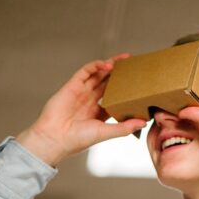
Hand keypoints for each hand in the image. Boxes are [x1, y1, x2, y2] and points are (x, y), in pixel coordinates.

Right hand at [16, 55, 145, 166]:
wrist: (54, 138)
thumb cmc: (77, 139)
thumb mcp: (105, 132)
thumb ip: (124, 127)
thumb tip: (144, 122)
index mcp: (98, 113)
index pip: (115, 97)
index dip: (125, 90)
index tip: (139, 85)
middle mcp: (90, 100)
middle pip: (108, 82)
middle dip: (120, 73)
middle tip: (134, 65)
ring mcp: (81, 92)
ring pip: (98, 74)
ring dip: (111, 65)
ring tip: (125, 59)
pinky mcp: (72, 85)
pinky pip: (85, 71)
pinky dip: (96, 65)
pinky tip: (107, 64)